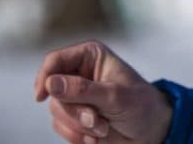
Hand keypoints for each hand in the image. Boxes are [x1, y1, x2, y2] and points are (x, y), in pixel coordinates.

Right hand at [33, 39, 172, 143]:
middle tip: (95, 120)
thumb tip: (51, 83)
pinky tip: (96, 137)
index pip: (55, 60)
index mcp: (90, 56)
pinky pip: (60, 127)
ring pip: (56, 111)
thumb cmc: (140, 104)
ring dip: (78, 125)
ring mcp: (75, 96)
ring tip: (103, 128)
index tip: (42, 96)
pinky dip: (77, 135)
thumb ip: (83, 89)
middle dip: (74, 111)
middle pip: (53, 91)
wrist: (150, 130)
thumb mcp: (115, 96)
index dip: (45, 76)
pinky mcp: (74, 116)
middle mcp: (79, 73)